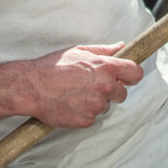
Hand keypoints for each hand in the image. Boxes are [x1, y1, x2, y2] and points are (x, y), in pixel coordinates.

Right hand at [20, 43, 142, 128]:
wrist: (31, 87)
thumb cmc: (54, 66)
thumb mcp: (80, 51)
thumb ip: (104, 50)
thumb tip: (121, 46)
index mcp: (106, 67)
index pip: (136, 73)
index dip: (132, 75)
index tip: (126, 77)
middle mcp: (105, 87)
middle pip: (122, 93)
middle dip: (111, 91)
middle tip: (92, 86)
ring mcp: (96, 105)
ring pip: (105, 106)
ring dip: (96, 102)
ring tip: (76, 93)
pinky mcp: (86, 120)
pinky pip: (92, 118)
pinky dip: (84, 112)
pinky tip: (71, 104)